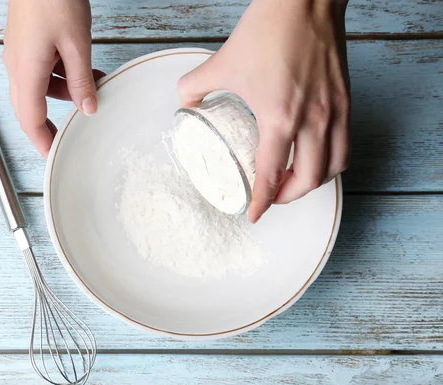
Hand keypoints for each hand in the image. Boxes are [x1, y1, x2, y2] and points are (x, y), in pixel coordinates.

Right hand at [4, 0, 102, 156]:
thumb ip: (81, 79)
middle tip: (71, 132)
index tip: (53, 156)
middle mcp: (16, 66)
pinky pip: (41, 70)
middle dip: (52, 121)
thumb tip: (88, 107)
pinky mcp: (26, 43)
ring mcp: (19, 54)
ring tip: (93, 84)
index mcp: (25, 71)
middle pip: (31, 107)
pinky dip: (61, 75)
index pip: (30, 120)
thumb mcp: (77, 43)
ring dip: (65, 92)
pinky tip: (82, 67)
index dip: (42, 142)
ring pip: (40, 87)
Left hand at [178, 0, 350, 222]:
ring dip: (313, 183)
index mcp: (279, 118)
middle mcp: (313, 121)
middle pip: (307, 180)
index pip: (271, 176)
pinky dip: (332, 161)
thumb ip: (194, 86)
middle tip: (271, 198)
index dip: (262, 202)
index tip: (253, 214)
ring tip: (295, 182)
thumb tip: (186, 103)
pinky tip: (316, 156)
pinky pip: (345, 144)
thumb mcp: (221, 62)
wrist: (304, 1)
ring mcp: (334, 111)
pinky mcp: (346, 100)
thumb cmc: (267, 30)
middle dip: (287, 198)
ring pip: (334, 167)